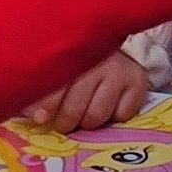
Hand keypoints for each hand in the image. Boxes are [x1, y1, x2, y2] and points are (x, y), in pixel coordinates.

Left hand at [22, 48, 152, 135]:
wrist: (119, 48)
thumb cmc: (80, 62)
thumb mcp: (61, 68)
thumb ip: (45, 88)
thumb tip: (33, 115)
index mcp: (71, 53)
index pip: (55, 85)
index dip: (46, 105)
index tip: (40, 118)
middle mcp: (96, 60)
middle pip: (74, 107)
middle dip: (66, 121)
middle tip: (64, 123)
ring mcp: (119, 71)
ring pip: (96, 115)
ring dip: (88, 122)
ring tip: (85, 115)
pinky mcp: (139, 83)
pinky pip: (122, 115)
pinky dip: (115, 117)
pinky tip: (111, 107)